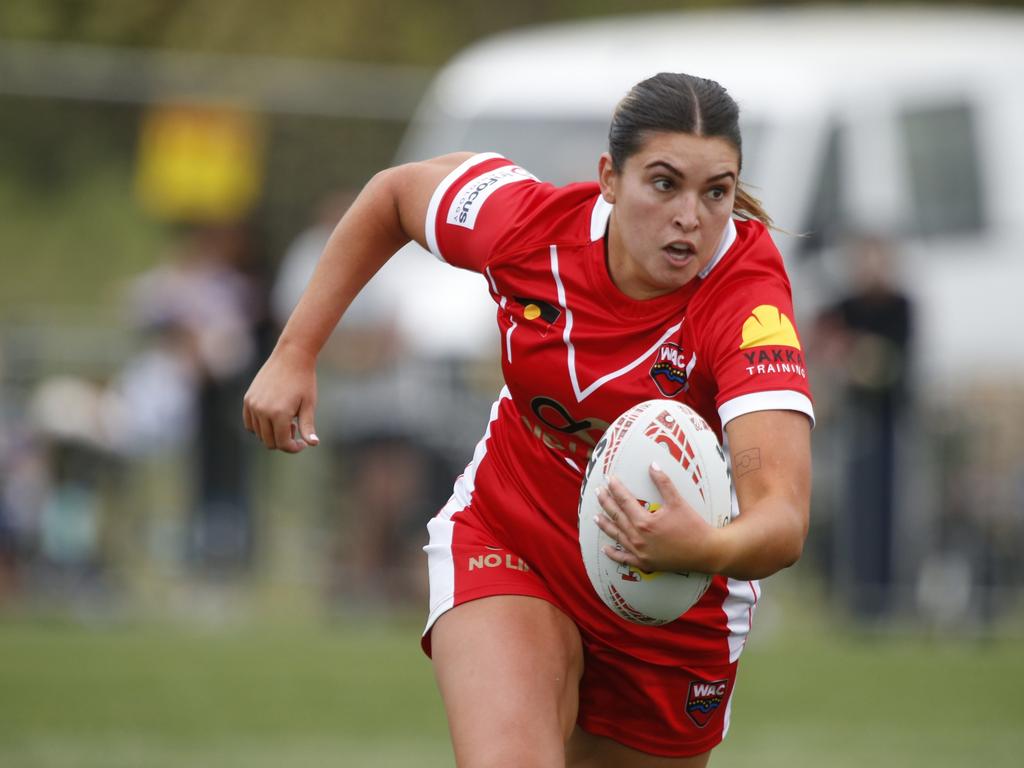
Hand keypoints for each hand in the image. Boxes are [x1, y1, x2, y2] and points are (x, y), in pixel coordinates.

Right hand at [242, 345, 319, 452]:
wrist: (291, 356)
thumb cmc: (304, 381)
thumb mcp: (309, 405)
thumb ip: (308, 427)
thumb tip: (313, 444)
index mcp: (279, 414)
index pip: (283, 444)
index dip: (294, 448)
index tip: (303, 443)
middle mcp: (262, 411)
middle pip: (269, 442)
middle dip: (284, 441)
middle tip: (296, 426)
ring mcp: (252, 405)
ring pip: (259, 434)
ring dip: (272, 433)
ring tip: (287, 418)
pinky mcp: (248, 399)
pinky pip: (249, 423)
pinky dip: (260, 426)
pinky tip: (273, 417)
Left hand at [594, 463, 718, 573]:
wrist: (706, 552)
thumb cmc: (693, 526)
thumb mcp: (678, 502)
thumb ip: (663, 483)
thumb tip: (652, 465)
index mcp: (644, 522)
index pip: (624, 501)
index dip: (616, 488)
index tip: (609, 479)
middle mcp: (638, 538)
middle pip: (617, 516)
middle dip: (606, 502)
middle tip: (598, 491)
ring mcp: (640, 552)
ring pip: (617, 536)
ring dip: (605, 525)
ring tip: (595, 515)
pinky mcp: (644, 563)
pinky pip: (624, 559)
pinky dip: (613, 554)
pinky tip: (605, 549)